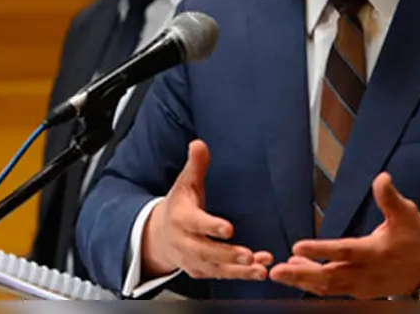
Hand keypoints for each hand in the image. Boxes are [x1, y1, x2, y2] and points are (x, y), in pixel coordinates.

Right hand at [142, 139, 272, 280]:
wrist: (159, 235)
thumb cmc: (179, 206)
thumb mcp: (185, 183)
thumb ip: (195, 165)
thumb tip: (198, 144)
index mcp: (180, 217)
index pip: (195, 223)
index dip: (210, 226)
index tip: (228, 229)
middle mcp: (184, 241)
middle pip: (205, 251)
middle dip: (228, 255)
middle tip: (250, 255)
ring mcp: (191, 259)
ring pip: (215, 268)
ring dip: (238, 270)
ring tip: (260, 268)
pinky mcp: (200, 270)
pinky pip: (220, 275)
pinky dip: (239, 275)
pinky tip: (258, 271)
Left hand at [269, 172, 419, 298]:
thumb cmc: (416, 239)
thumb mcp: (407, 214)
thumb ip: (390, 198)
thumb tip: (381, 178)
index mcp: (374, 252)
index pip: (344, 251)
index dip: (320, 250)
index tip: (298, 246)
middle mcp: (365, 273)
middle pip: (329, 276)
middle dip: (301, 273)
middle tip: (277, 270)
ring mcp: (362, 286)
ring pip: (328, 287)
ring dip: (303, 281)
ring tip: (281, 273)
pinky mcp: (360, 293)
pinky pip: (333, 292)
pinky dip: (314, 286)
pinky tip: (297, 275)